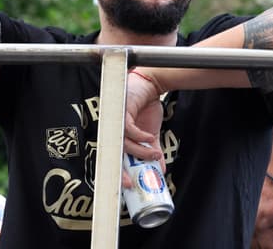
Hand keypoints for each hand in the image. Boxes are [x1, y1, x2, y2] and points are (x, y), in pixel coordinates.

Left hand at [122, 70, 164, 188]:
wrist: (150, 86)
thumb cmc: (146, 109)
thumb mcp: (151, 134)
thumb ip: (152, 150)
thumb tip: (160, 169)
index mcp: (118, 138)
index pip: (114, 158)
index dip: (118, 174)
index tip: (129, 186)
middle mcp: (113, 131)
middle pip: (113, 154)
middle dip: (120, 170)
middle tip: (132, 182)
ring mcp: (116, 121)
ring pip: (123, 143)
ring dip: (140, 152)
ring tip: (154, 154)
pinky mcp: (122, 111)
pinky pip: (128, 128)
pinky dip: (140, 136)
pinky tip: (150, 138)